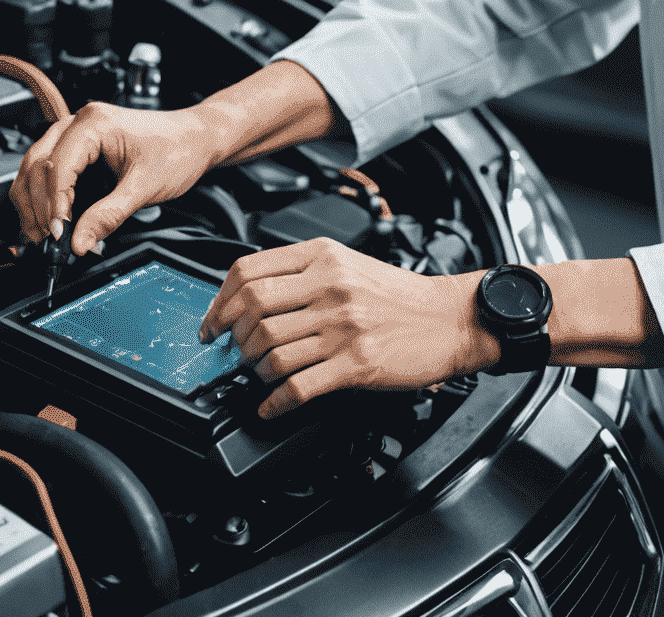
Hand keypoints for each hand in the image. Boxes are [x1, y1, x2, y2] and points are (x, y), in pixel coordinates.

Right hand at [9, 59, 335, 254]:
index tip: (56, 235)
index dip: (52, 206)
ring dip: (35, 204)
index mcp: (94, 123)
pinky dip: (46, 197)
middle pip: (36, 167)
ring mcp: (77, 132)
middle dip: (37, 208)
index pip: (55, 168)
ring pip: (35, 169)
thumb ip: (109, 216)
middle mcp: (79, 122)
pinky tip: (54, 220)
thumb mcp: (145, 188)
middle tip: (46, 242)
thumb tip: (78, 243)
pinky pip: (49, 171)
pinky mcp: (80, 147)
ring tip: (46, 237)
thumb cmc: (179, 149)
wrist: (199, 138)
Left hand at [198, 239, 498, 418]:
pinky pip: (298, 386)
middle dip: (233, 338)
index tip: (214, 322)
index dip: (220, 301)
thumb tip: (253, 297)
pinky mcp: (355, 363)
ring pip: (270, 351)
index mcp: (324, 258)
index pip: (249, 271)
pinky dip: (274, 402)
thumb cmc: (402, 296)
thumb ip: (305, 273)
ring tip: (258, 376)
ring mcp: (342, 326)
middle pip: (253, 310)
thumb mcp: (350, 265)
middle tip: (233, 352)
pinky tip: (271, 406)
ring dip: (254, 370)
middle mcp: (331, 287)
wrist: (449, 319)